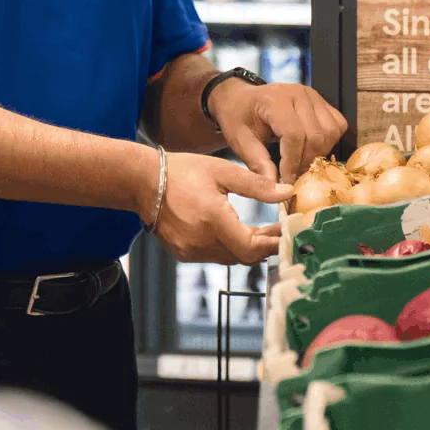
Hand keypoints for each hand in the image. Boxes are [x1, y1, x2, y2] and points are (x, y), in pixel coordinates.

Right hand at [151, 151, 291, 265]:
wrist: (142, 181)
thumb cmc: (181, 172)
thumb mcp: (222, 171)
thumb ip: (257, 185)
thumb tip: (287, 193)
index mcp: (213, 219)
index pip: (252, 247)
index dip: (273, 243)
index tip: (286, 233)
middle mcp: (201, 241)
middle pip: (244, 256)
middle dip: (264, 245)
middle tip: (277, 230)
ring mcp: (190, 250)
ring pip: (230, 258)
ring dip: (247, 247)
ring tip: (260, 230)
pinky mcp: (183, 253)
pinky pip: (214, 256)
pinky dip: (228, 247)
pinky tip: (233, 232)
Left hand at [210, 82, 347, 185]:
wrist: (240, 99)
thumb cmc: (238, 118)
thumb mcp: (240, 141)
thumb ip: (258, 164)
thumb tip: (276, 189)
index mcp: (275, 100)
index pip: (294, 135)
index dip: (293, 162)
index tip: (286, 180)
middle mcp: (298, 93)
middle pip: (316, 136)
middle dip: (306, 161)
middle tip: (293, 176)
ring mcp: (312, 95)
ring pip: (330, 132)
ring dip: (318, 153)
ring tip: (300, 163)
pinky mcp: (321, 102)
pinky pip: (337, 125)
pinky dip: (328, 142)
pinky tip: (310, 149)